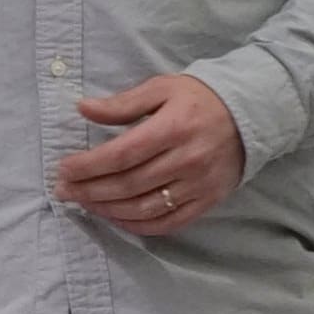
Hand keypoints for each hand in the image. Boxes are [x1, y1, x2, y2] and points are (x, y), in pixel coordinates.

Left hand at [58, 74, 245, 234]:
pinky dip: (138, 225)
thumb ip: (123, 103)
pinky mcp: (207, 202)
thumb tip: (84, 109)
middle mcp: (187, 160)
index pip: (122, 154)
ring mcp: (198, 185)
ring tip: (84, 203)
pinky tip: (116, 217)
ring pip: (144, 207)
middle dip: (90, 189)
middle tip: (63, 190)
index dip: (89, 165)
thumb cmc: (200, 99)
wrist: (250, 116)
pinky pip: (167, 223)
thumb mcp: (162, 88)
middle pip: (129, 184)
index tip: (64, 169)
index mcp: (173, 128)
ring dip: (108, 209)